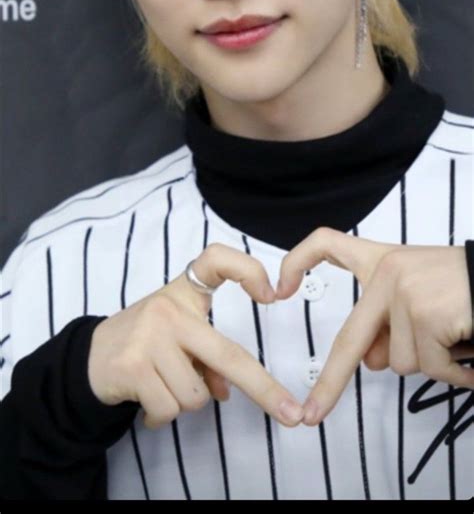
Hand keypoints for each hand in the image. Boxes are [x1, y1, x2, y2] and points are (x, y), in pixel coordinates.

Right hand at [88, 243, 304, 428]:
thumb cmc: (145, 343)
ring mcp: (149, 337)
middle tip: (290, 415)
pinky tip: (147, 403)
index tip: (271, 294)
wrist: (88, 358)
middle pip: (228, 355)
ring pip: (197, 394)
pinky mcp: (132, 366)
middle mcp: (168, 309)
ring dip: (184, 403)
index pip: (215, 260)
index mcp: (183, 292)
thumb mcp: (178, 338)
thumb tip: (226, 391)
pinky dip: (162, 416)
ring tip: (161, 387)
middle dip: (264, 390)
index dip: (247, 270)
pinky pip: (170, 409)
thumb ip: (207, 359)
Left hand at [274, 227, 473, 425]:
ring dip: (434, 361)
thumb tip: (370, 362)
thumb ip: (391, 325)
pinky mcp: (425, 314)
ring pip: (401, 362)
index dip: (297, 260)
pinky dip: (456, 371)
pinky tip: (469, 348)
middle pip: (349, 338)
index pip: (328, 244)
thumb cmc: (469, 286)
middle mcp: (388, 271)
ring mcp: (405, 292)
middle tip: (313, 412)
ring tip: (457, 333)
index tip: (279, 287)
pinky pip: (432, 367)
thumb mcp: (422, 298)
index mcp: (383, 260)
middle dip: (331, 383)